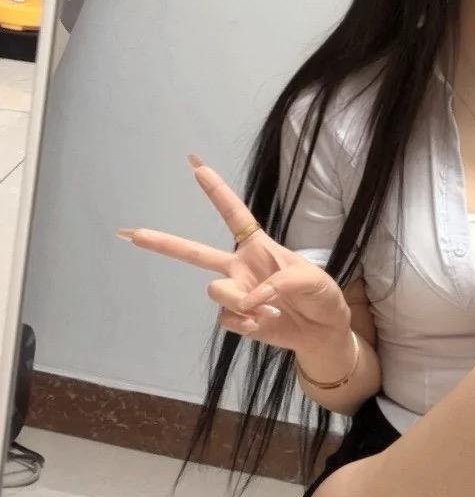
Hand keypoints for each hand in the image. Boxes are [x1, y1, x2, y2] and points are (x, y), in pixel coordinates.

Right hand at [115, 154, 353, 356]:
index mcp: (259, 247)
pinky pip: (227, 318)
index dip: (216, 190)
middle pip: (195, 252)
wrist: (323, 332)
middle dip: (163, 243)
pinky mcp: (237, 318)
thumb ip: (281, 283)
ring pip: (215, 291)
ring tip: (269, 309)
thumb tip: (249, 300)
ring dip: (241, 302)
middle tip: (130, 233)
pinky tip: (264, 324)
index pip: (234, 214)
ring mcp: (236, 293)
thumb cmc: (320, 296)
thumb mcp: (312, 279)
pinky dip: (247, 323)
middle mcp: (240, 267)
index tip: (195, 164)